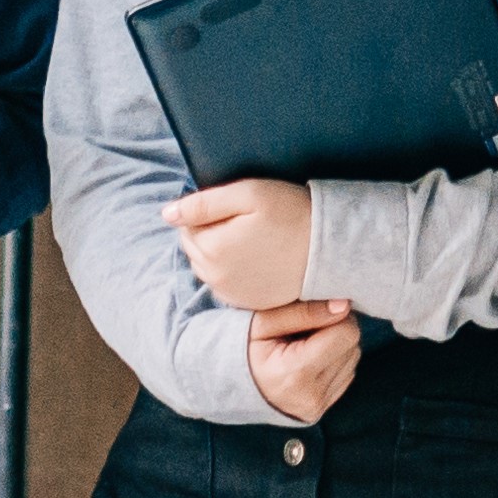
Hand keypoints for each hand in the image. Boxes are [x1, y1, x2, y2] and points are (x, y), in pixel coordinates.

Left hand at [167, 177, 320, 315]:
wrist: (329, 247)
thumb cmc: (291, 213)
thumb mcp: (247, 194)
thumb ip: (202, 203)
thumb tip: (167, 214)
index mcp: (211, 249)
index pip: (186, 227)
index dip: (207, 213)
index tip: (235, 207)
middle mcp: (215, 278)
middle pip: (196, 249)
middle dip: (211, 233)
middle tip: (245, 221)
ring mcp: (232, 294)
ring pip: (209, 267)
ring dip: (221, 252)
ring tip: (252, 238)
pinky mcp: (248, 302)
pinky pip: (227, 283)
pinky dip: (234, 270)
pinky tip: (256, 258)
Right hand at [240, 296, 363, 421]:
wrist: (227, 383)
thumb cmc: (242, 346)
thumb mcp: (263, 323)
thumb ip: (303, 312)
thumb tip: (344, 305)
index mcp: (295, 374)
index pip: (345, 334)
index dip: (334, 316)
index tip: (312, 313)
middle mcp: (311, 396)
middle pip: (352, 345)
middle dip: (334, 329)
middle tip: (303, 328)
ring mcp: (318, 406)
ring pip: (352, 357)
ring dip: (335, 344)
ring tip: (303, 344)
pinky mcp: (323, 409)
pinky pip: (346, 372)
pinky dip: (332, 360)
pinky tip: (307, 358)